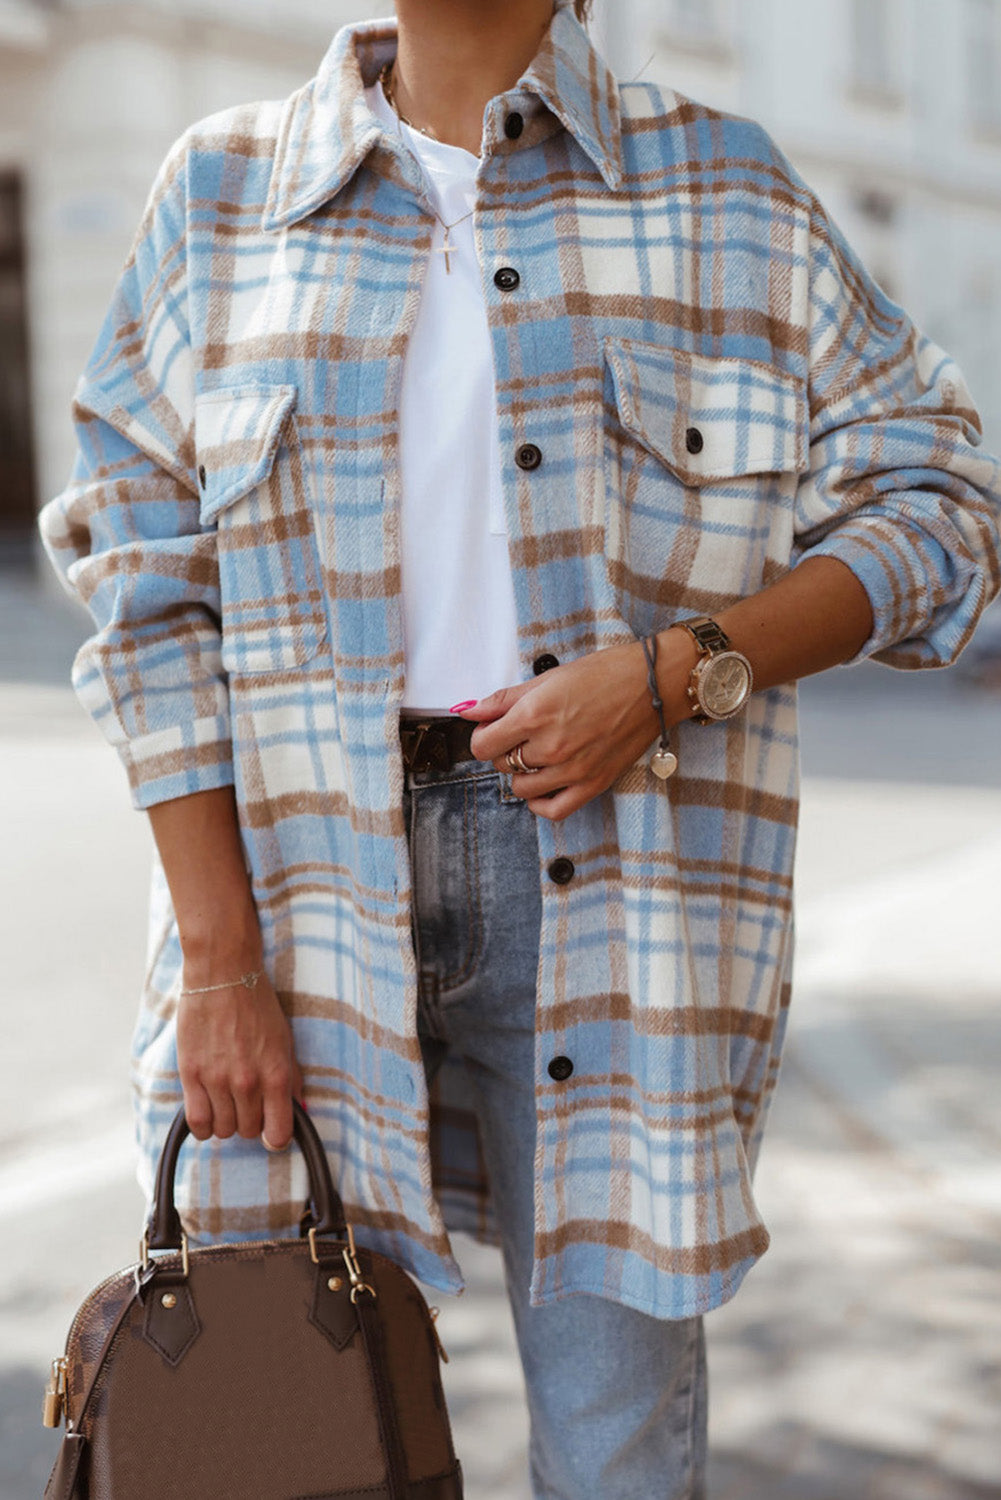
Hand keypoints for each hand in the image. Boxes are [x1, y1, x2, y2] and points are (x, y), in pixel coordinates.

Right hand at [176, 965, 305, 1151]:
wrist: (223, 976)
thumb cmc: (258, 1006)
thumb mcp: (286, 1041)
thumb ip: (292, 1079)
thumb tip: (298, 1111)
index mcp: (277, 1074)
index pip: (279, 1133)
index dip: (276, 1138)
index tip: (272, 1132)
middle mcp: (248, 1082)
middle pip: (249, 1131)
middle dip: (251, 1122)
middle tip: (248, 1103)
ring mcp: (217, 1080)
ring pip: (223, 1130)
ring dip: (226, 1121)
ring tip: (227, 1101)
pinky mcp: (191, 1074)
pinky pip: (197, 1121)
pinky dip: (203, 1125)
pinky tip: (208, 1110)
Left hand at [461, 633, 695, 820]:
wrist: (652, 685)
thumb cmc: (604, 674)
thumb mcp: (547, 678)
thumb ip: (504, 699)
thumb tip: (468, 711)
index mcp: (535, 715)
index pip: (483, 746)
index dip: (483, 736)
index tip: (493, 729)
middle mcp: (551, 746)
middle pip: (502, 765)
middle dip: (504, 750)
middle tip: (521, 735)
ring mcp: (572, 769)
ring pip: (521, 788)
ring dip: (521, 773)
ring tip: (536, 754)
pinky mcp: (593, 784)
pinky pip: (553, 809)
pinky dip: (539, 803)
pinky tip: (541, 786)